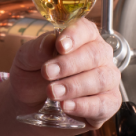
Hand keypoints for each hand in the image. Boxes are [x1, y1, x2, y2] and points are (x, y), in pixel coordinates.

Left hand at [8, 18, 122, 131]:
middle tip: (48, 73)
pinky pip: (103, 104)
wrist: (29, 102)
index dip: (74, 36)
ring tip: (53, 93)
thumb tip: (50, 41)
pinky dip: (84, 106)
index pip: (85, 30)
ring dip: (75, 87)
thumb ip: (37, 49)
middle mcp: (100, 55)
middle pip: (94, 55)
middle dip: (70, 65)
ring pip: (100, 79)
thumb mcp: (27, 59)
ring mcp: (108, 78)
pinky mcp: (109, 102)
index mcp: (83, 36)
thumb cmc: (34, 74)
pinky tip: (66, 106)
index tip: (60, 45)